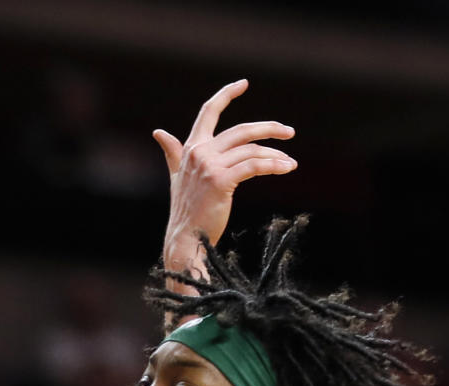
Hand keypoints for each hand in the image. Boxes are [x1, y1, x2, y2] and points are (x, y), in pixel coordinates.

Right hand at [153, 79, 295, 276]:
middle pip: (242, 130)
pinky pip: (254, 166)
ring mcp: (209, 166)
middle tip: (289, 132)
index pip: (208, 112)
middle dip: (269, 129)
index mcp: (191, 148)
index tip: (243, 83)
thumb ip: (173, 153)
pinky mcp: (221, 181)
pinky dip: (273, 166)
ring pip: (251, 150)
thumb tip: (158, 133)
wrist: (184, 239)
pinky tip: (286, 168)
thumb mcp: (177, 176)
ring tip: (290, 163)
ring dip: (275, 155)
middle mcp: (200, 153)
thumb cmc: (185, 211)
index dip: (226, 94)